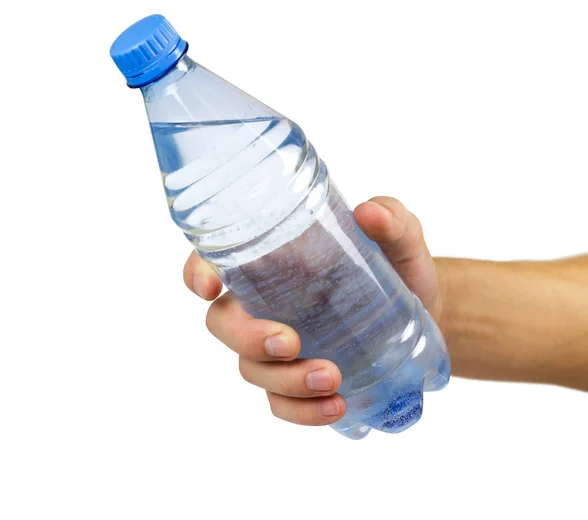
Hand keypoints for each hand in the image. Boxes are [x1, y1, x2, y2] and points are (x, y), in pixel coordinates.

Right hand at [183, 197, 441, 425]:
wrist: (427, 310)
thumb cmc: (397, 262)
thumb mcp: (400, 234)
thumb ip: (390, 218)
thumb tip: (369, 214)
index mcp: (276, 259)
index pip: (218, 260)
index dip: (198, 272)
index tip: (209, 287)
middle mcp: (267, 302)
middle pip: (223, 324)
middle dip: (247, 337)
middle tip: (289, 342)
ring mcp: (280, 346)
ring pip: (251, 369)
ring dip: (285, 380)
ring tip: (332, 378)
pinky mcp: (299, 381)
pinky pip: (280, 403)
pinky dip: (301, 411)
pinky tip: (335, 406)